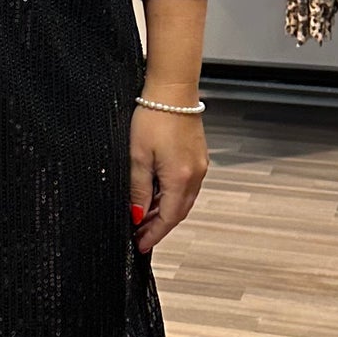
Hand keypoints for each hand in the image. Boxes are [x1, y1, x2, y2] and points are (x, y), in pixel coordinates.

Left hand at [129, 103, 207, 252]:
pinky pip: (186, 185)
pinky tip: (156, 194)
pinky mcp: (198, 156)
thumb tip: (138, 214)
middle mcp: (195, 175)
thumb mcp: (137, 157)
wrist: (172, 91)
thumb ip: (139, 189)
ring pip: (183, 199)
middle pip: (178, 212)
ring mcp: (200, 165)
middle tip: (139, 234)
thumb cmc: (153, 118)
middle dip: (159, 226)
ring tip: (143, 216)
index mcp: (180, 178)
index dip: (154, 234)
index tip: (141, 245)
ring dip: (165, 211)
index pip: (169, 218)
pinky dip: (171, 196)